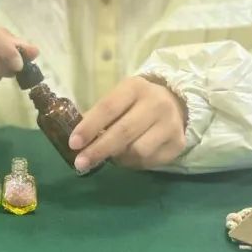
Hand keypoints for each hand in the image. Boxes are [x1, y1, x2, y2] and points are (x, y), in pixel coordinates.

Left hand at [68, 76, 186, 171]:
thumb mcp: (118, 99)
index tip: (73, 143)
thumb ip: (98, 115)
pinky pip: (149, 161)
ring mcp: (170, 124)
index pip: (108, 108)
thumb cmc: (136, 102)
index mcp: (135, 88)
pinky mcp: (177, 143)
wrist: (175, 102)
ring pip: (137, 150)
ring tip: (112, 155)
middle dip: (98, 150)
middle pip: (123, 132)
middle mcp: (156, 104)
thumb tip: (76, 139)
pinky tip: (128, 157)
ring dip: (118, 157)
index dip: (89, 127)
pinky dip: (133, 163)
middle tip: (80, 163)